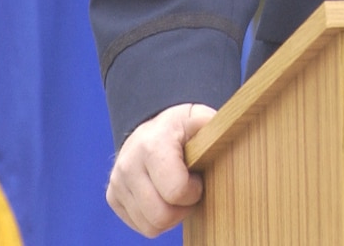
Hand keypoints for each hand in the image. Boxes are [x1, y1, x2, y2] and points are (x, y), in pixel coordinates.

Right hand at [106, 102, 216, 235]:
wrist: (151, 128)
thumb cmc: (181, 127)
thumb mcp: (199, 118)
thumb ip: (214, 125)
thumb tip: (230, 129)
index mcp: (152, 145)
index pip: (176, 191)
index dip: (194, 191)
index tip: (197, 179)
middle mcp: (129, 165)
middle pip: (161, 216)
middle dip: (183, 209)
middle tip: (190, 191)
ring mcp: (118, 182)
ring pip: (151, 226)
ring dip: (170, 215)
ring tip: (177, 193)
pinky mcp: (113, 196)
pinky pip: (141, 226)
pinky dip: (156, 218)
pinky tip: (163, 197)